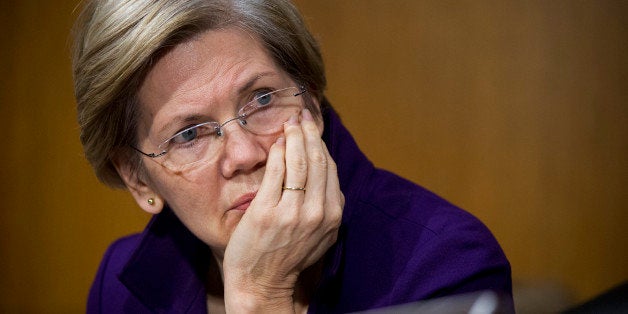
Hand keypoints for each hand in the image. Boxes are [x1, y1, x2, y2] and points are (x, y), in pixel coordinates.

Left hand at [223, 109, 343, 311]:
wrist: (262, 284)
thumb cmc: (288, 258)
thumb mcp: (320, 236)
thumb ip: (326, 207)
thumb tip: (325, 173)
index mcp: (332, 216)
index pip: (330, 169)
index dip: (322, 144)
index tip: (314, 128)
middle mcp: (317, 212)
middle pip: (317, 160)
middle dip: (310, 132)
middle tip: (302, 115)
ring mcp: (292, 212)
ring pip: (299, 161)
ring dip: (294, 136)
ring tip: (290, 122)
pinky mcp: (267, 211)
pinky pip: (275, 171)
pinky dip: (277, 152)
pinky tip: (275, 141)